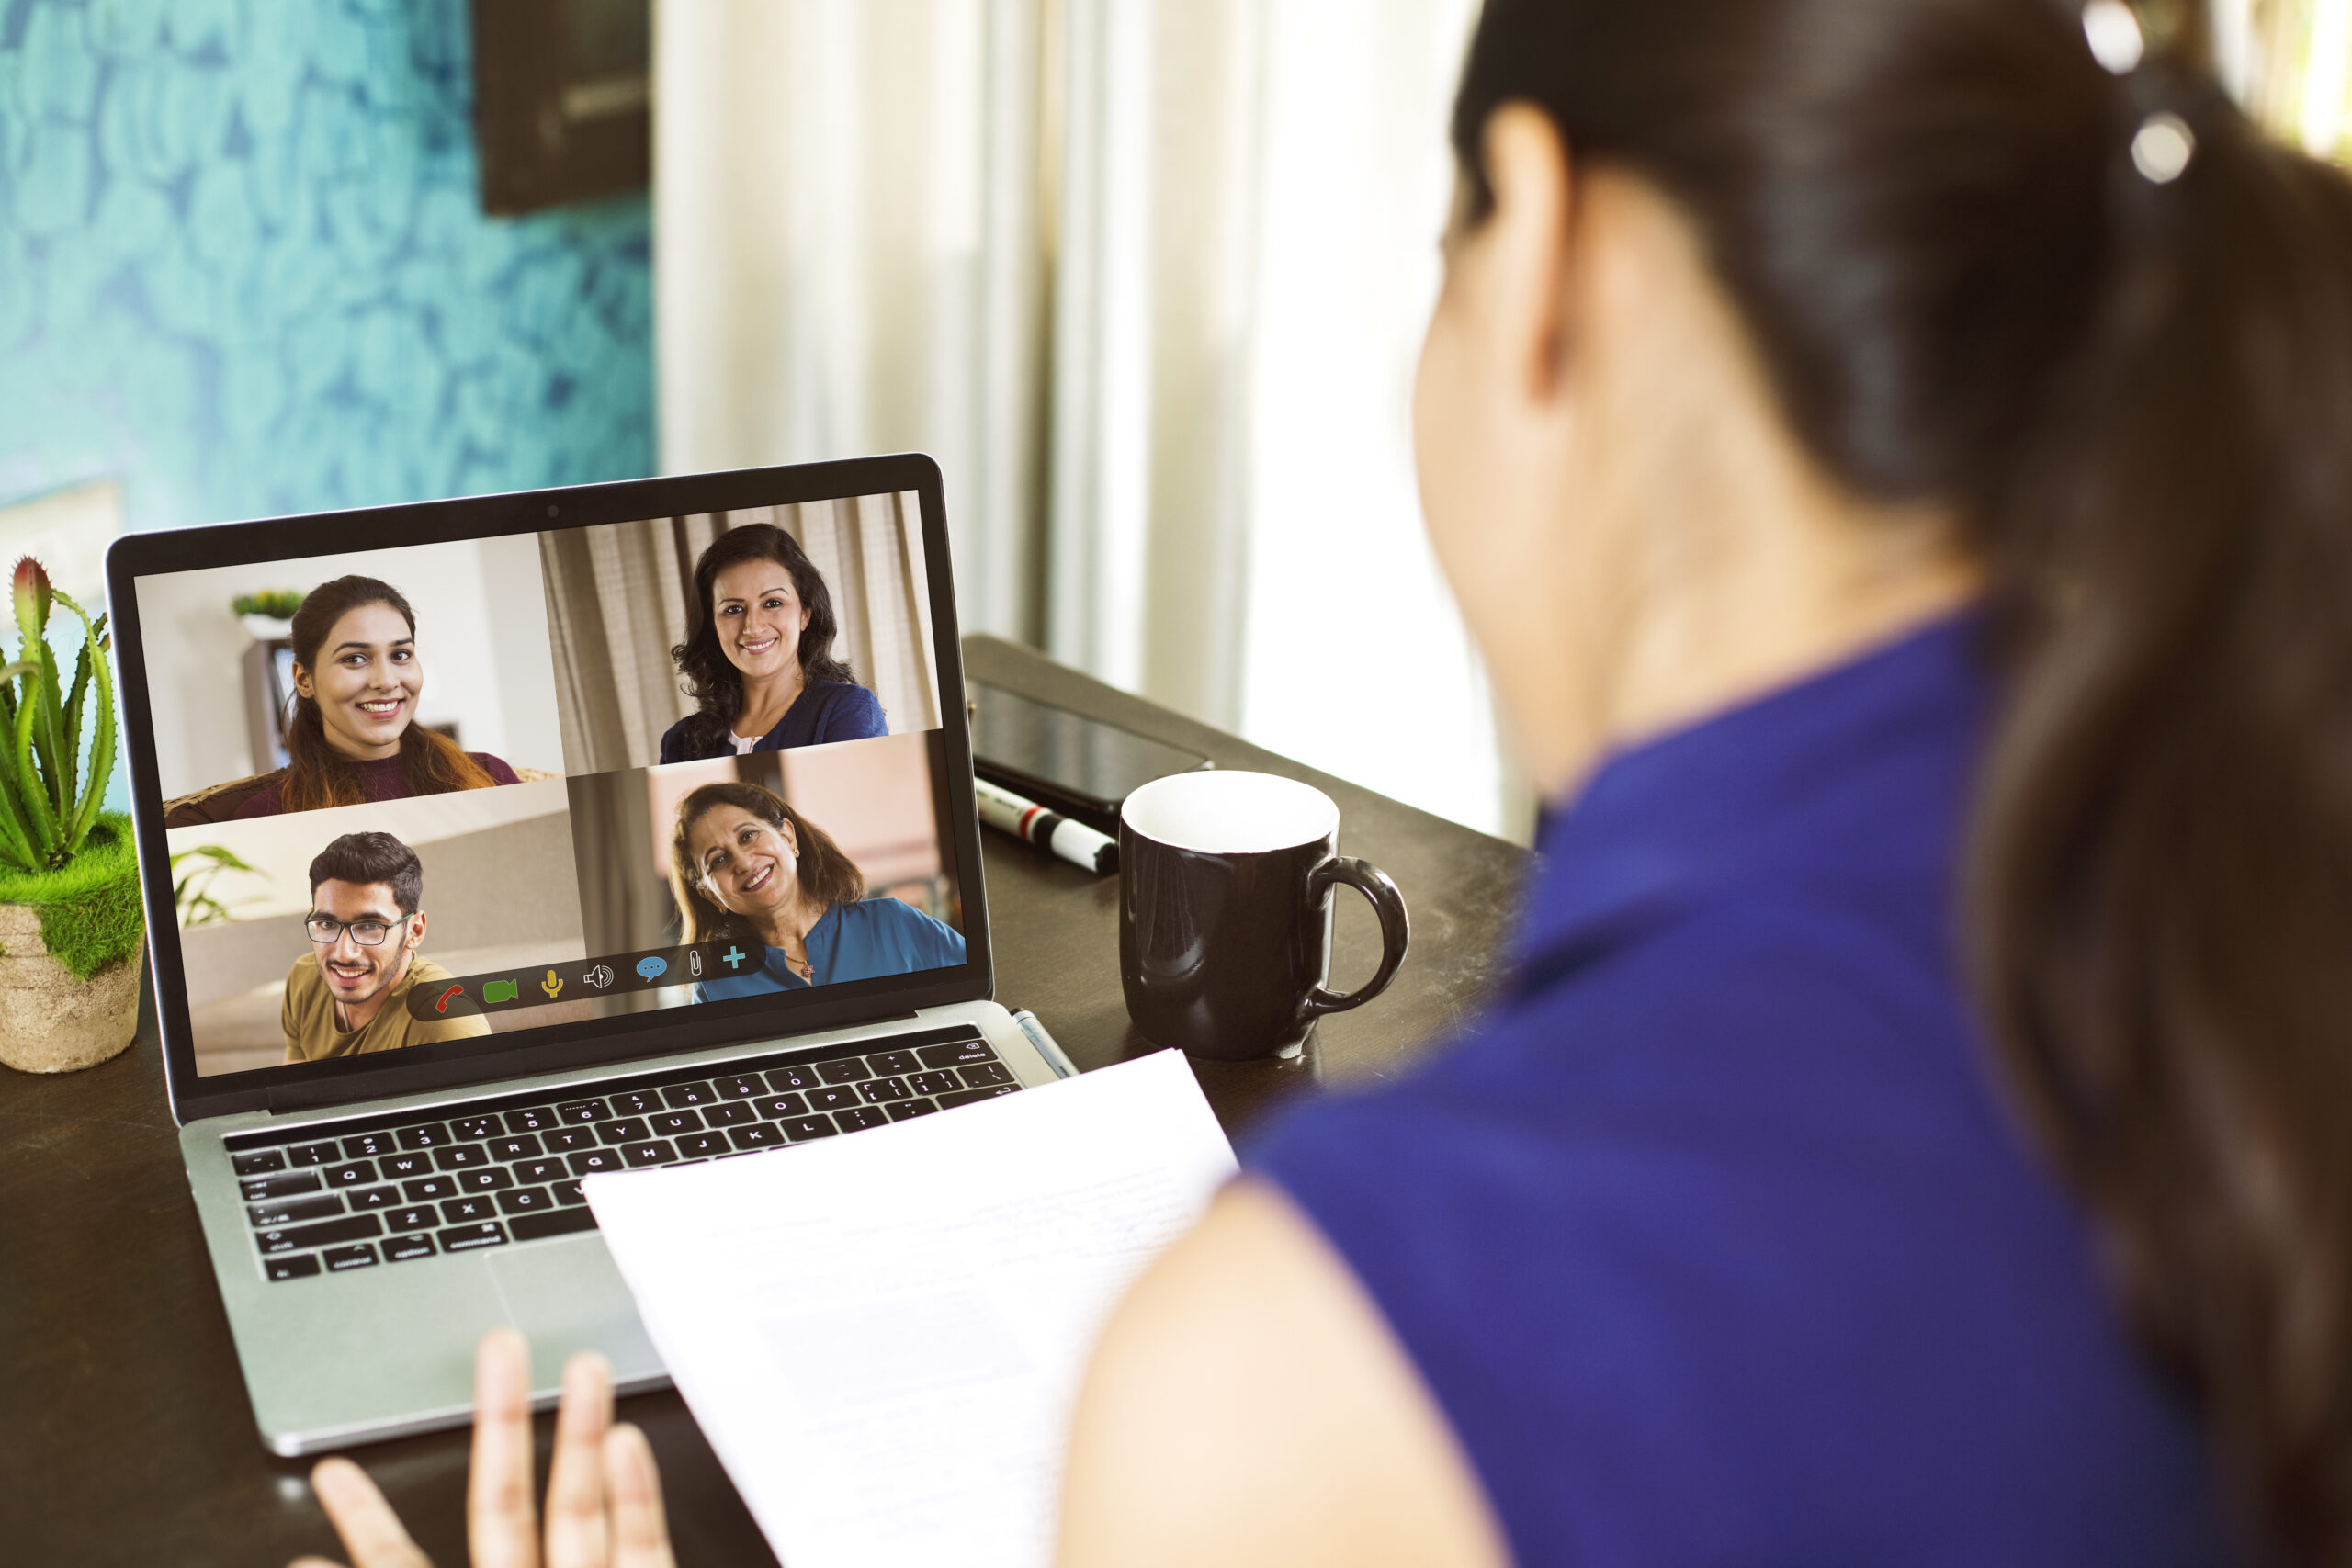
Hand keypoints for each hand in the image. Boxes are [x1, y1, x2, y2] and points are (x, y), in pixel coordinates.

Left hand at [290, 1327, 675, 1567]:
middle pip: (506, 1505)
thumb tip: (301, 1564)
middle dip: (502, 1423)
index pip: (400, 1565)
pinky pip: (643, 1545)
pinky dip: (636, 1496)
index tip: (330, 1473)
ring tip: (582, 1367)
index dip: (367, 1522)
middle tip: (501, 1344)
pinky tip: (623, 1443)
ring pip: (579, 1511)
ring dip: (581, 1436)